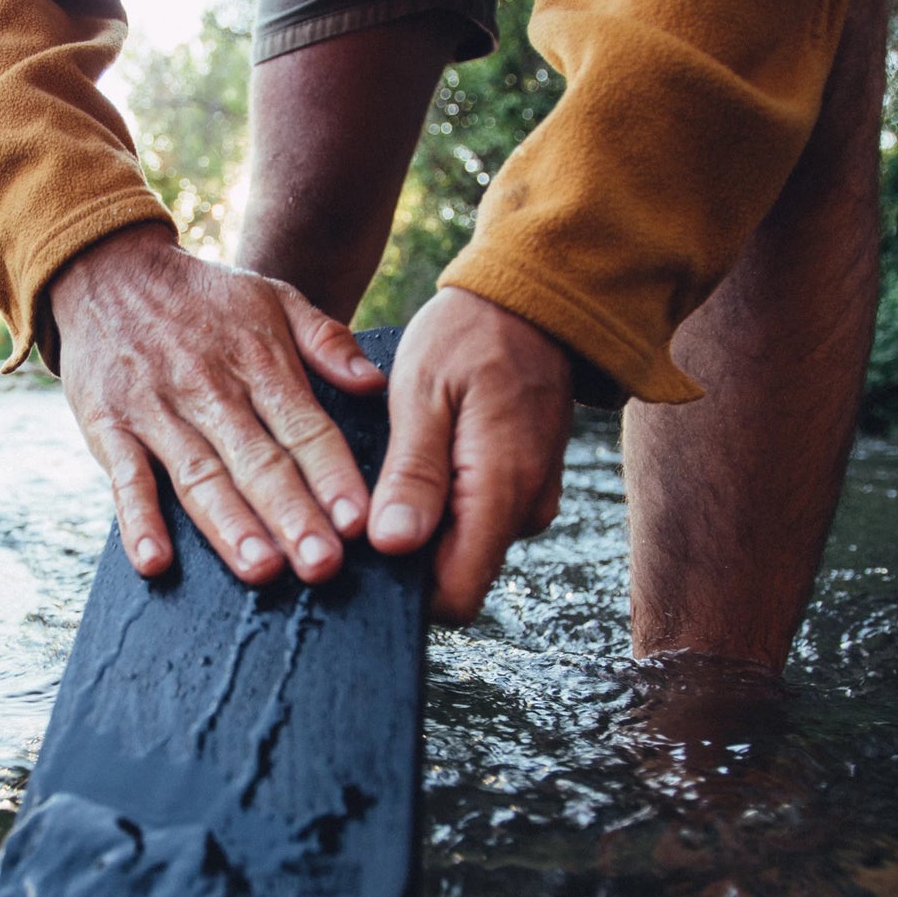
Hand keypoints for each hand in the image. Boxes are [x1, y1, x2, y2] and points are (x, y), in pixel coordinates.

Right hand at [49, 224, 385, 585]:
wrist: (106, 268)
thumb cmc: (201, 297)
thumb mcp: (271, 296)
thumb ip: (325, 340)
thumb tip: (375, 383)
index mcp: (258, 361)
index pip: (304, 427)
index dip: (332, 474)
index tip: (359, 520)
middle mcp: (209, 389)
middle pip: (257, 462)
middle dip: (292, 515)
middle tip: (322, 563)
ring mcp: (156, 410)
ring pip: (198, 477)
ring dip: (230, 527)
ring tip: (262, 569)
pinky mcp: (108, 426)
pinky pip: (125, 479)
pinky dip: (138, 521)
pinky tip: (156, 561)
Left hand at [367, 287, 573, 622]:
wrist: (531, 301)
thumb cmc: (471, 335)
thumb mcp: (424, 392)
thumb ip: (413, 473)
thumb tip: (393, 545)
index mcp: (502, 489)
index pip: (457, 595)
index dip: (406, 592)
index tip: (366, 554)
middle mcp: (526, 508)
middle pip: (457, 576)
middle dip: (410, 557)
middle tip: (370, 499)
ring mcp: (530, 499)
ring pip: (465, 548)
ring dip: (426, 526)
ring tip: (400, 467)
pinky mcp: (525, 487)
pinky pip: (478, 519)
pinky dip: (445, 504)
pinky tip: (424, 460)